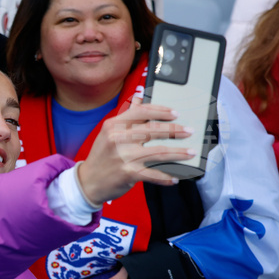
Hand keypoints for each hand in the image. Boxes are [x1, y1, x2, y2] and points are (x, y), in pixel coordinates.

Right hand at [78, 98, 194, 204]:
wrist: (88, 181)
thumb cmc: (102, 156)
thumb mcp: (109, 133)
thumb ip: (127, 116)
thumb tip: (140, 97)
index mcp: (113, 125)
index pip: (141, 111)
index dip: (161, 111)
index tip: (176, 113)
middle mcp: (117, 139)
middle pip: (153, 130)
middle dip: (175, 130)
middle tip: (189, 132)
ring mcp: (122, 156)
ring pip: (158, 152)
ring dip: (178, 153)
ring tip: (190, 152)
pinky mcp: (127, 173)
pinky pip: (153, 174)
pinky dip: (166, 176)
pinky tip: (175, 177)